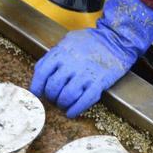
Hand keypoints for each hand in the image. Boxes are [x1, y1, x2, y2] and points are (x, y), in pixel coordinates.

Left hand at [30, 0, 152, 117]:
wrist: (115, 39)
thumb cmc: (90, 41)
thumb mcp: (67, 41)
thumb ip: (54, 55)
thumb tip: (41, 71)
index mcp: (61, 52)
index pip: (42, 72)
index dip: (37, 86)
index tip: (37, 93)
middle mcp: (71, 63)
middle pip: (53, 87)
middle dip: (51, 97)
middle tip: (53, 99)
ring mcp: (85, 74)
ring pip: (66, 96)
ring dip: (62, 104)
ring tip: (63, 104)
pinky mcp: (99, 82)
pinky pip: (84, 101)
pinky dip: (75, 109)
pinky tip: (71, 113)